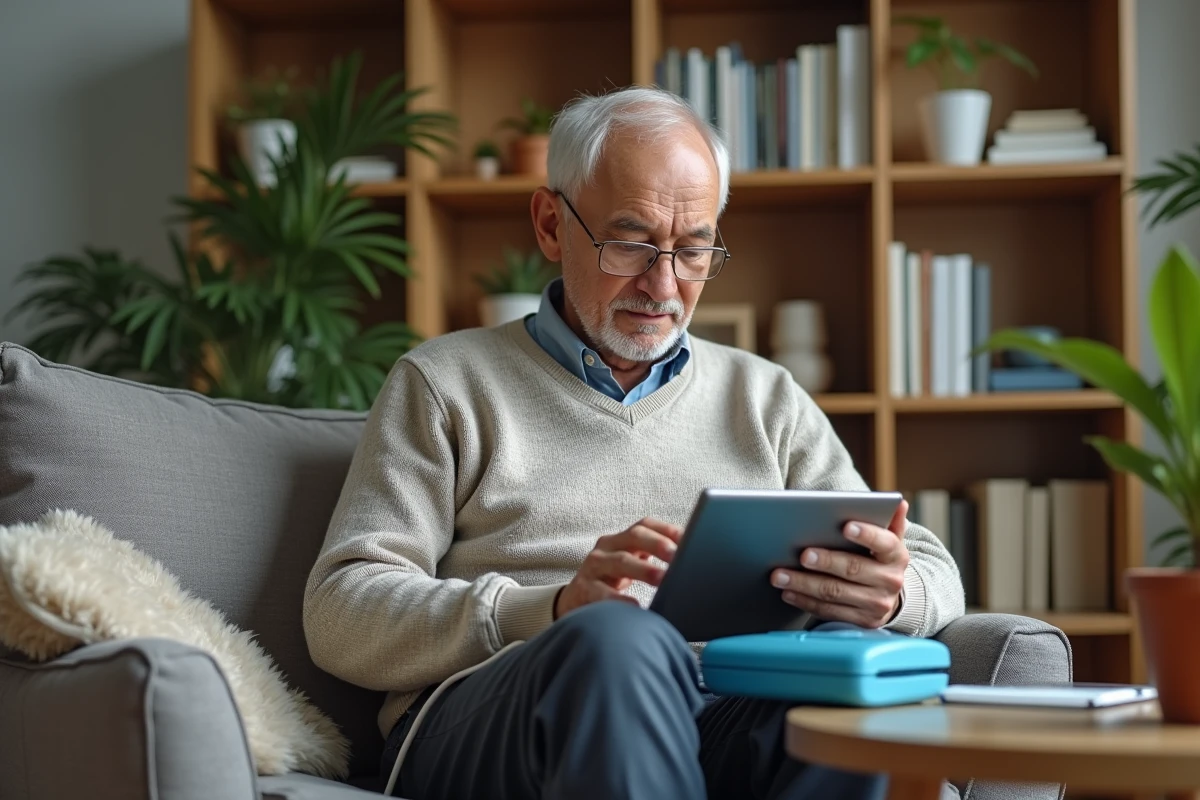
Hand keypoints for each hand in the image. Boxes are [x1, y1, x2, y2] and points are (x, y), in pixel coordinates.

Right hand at [555, 518, 681, 618]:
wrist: (574, 601)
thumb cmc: (611, 583)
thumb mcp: (631, 566)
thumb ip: (654, 560)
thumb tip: (694, 563)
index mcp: (621, 539)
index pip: (646, 525)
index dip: (667, 529)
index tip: (689, 538)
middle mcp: (607, 546)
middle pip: (634, 536)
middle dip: (658, 544)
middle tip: (678, 556)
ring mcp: (593, 566)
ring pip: (619, 561)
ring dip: (644, 569)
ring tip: (664, 579)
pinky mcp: (583, 588)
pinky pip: (601, 591)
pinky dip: (619, 599)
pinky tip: (636, 606)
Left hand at [770, 499, 910, 627]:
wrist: (889, 597)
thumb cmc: (878, 560)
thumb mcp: (888, 541)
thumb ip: (890, 522)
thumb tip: (899, 503)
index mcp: (896, 555)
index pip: (883, 542)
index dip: (866, 534)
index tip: (845, 526)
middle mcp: (890, 581)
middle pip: (853, 569)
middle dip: (825, 561)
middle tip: (802, 554)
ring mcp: (876, 604)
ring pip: (834, 592)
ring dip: (804, 584)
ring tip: (779, 575)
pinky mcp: (861, 621)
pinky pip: (829, 611)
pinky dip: (805, 601)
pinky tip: (788, 592)